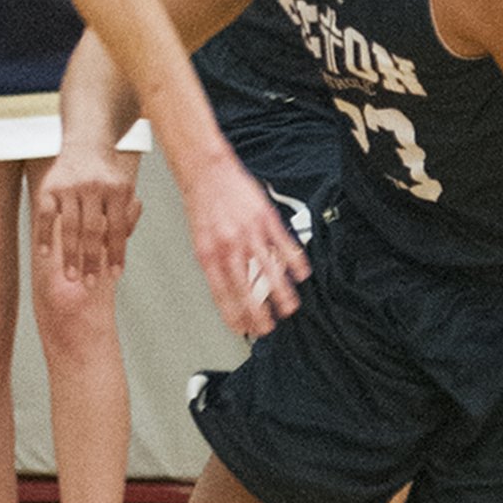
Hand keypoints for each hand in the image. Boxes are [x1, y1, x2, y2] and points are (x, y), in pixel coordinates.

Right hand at [36, 146, 141, 282]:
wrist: (86, 143)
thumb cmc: (108, 178)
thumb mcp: (124, 192)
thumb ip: (125, 220)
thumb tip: (117, 253)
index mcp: (117, 190)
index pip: (117, 228)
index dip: (117, 253)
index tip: (114, 276)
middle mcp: (93, 187)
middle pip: (92, 231)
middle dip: (91, 259)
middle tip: (89, 284)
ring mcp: (69, 186)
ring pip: (69, 227)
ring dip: (70, 255)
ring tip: (71, 277)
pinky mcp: (49, 187)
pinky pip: (45, 215)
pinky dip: (44, 235)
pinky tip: (45, 255)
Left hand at [179, 155, 308, 337]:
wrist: (207, 172)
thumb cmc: (203, 206)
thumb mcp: (200, 240)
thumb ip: (215, 265)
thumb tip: (228, 290)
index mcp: (209, 255)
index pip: (223, 295)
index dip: (234, 316)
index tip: (243, 329)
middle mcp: (229, 247)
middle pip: (248, 290)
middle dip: (259, 314)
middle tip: (268, 327)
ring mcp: (249, 233)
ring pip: (269, 272)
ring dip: (281, 294)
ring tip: (289, 308)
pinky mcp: (266, 219)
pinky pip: (284, 245)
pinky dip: (295, 262)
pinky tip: (301, 274)